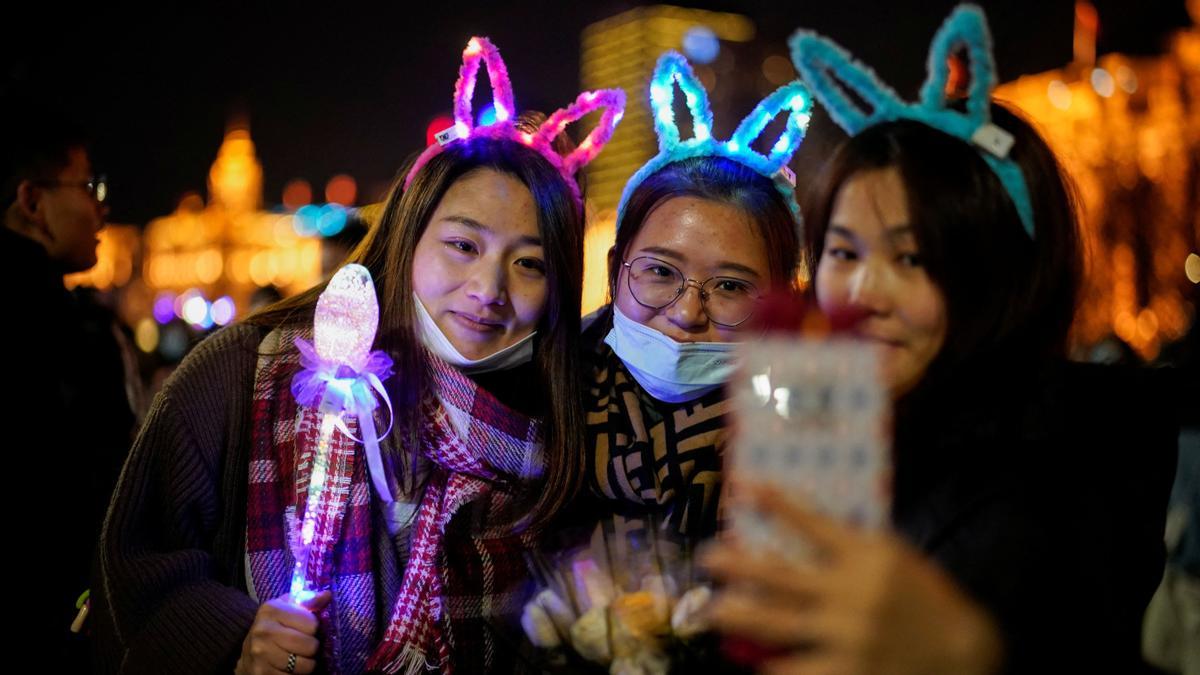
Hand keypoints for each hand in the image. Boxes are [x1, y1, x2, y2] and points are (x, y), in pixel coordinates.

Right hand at [235, 590, 331, 674]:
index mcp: (271, 610)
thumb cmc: (274, 625)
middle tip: (304, 646)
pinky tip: (288, 668)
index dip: (313, 628)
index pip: (312, 624)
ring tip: (298, 656)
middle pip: (310, 646)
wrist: (248, 650)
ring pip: (305, 666)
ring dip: (306, 663)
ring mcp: (260, 655)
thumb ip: (308, 600)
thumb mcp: (287, 607)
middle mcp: (263, 631)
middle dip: (312, 647)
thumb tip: (327, 595)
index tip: (305, 629)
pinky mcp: (261, 674)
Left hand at [700, 483, 1000, 674]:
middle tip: (708, 558)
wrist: (964, 654)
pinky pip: (796, 670)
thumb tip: (797, 527)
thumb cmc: (925, 600)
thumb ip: (851, 546)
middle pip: (778, 576)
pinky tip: (757, 662)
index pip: (813, 524)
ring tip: (715, 610)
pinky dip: (774, 666)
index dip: (778, 505)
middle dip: (737, 565)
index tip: (746, 489)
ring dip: (739, 615)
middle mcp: (851, 594)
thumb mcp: (895, 559)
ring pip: (775, 625)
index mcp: (867, 556)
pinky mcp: (846, 674)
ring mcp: (846, 637)